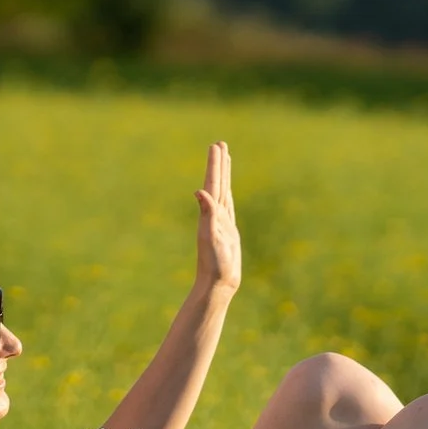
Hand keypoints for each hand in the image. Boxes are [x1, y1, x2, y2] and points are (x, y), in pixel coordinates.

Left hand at [193, 141, 240, 296]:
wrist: (218, 284)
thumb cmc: (215, 264)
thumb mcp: (210, 237)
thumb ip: (206, 214)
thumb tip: (199, 191)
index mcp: (211, 213)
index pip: (214, 183)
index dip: (215, 165)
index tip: (216, 145)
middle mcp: (215, 215)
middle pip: (218, 183)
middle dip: (219, 164)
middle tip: (219, 144)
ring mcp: (222, 222)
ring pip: (223, 192)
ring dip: (223, 176)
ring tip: (225, 159)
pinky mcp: (228, 231)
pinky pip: (228, 206)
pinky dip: (227, 195)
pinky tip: (225, 192)